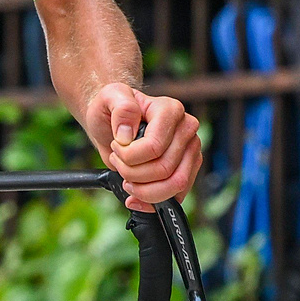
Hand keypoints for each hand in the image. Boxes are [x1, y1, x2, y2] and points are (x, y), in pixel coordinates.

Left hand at [88, 83, 201, 209]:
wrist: (114, 122)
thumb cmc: (113, 109)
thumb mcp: (109, 97)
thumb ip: (121, 109)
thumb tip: (128, 134)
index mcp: (171, 110)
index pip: (154, 147)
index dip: (129, 156)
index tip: (115, 147)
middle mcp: (186, 130)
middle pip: (164, 169)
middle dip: (132, 174)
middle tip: (117, 162)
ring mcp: (190, 151)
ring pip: (174, 185)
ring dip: (143, 190)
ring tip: (126, 179)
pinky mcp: (188, 170)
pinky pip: (176, 196)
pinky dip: (152, 202)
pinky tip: (135, 198)